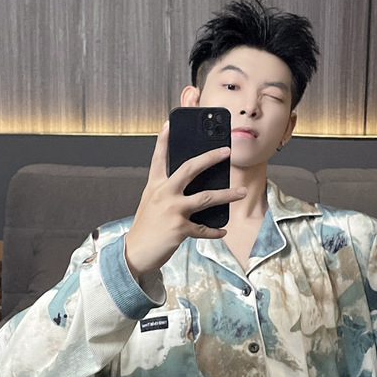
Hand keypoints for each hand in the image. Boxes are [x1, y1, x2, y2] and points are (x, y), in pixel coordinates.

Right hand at [124, 122, 246, 277]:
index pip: (159, 158)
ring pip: (207, 197)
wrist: (134, 252)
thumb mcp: (151, 203)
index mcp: (155, 186)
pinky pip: (204, 228)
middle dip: (211, 157)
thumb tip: (192, 187)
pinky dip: (215, 231)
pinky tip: (223, 231)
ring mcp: (172, 210)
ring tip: (241, 193)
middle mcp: (164, 193)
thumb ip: (166, 191)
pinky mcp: (180, 228)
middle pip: (190, 168)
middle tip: (226, 151)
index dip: (163, 140)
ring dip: (228, 195)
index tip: (169, 124)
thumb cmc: (145, 228)